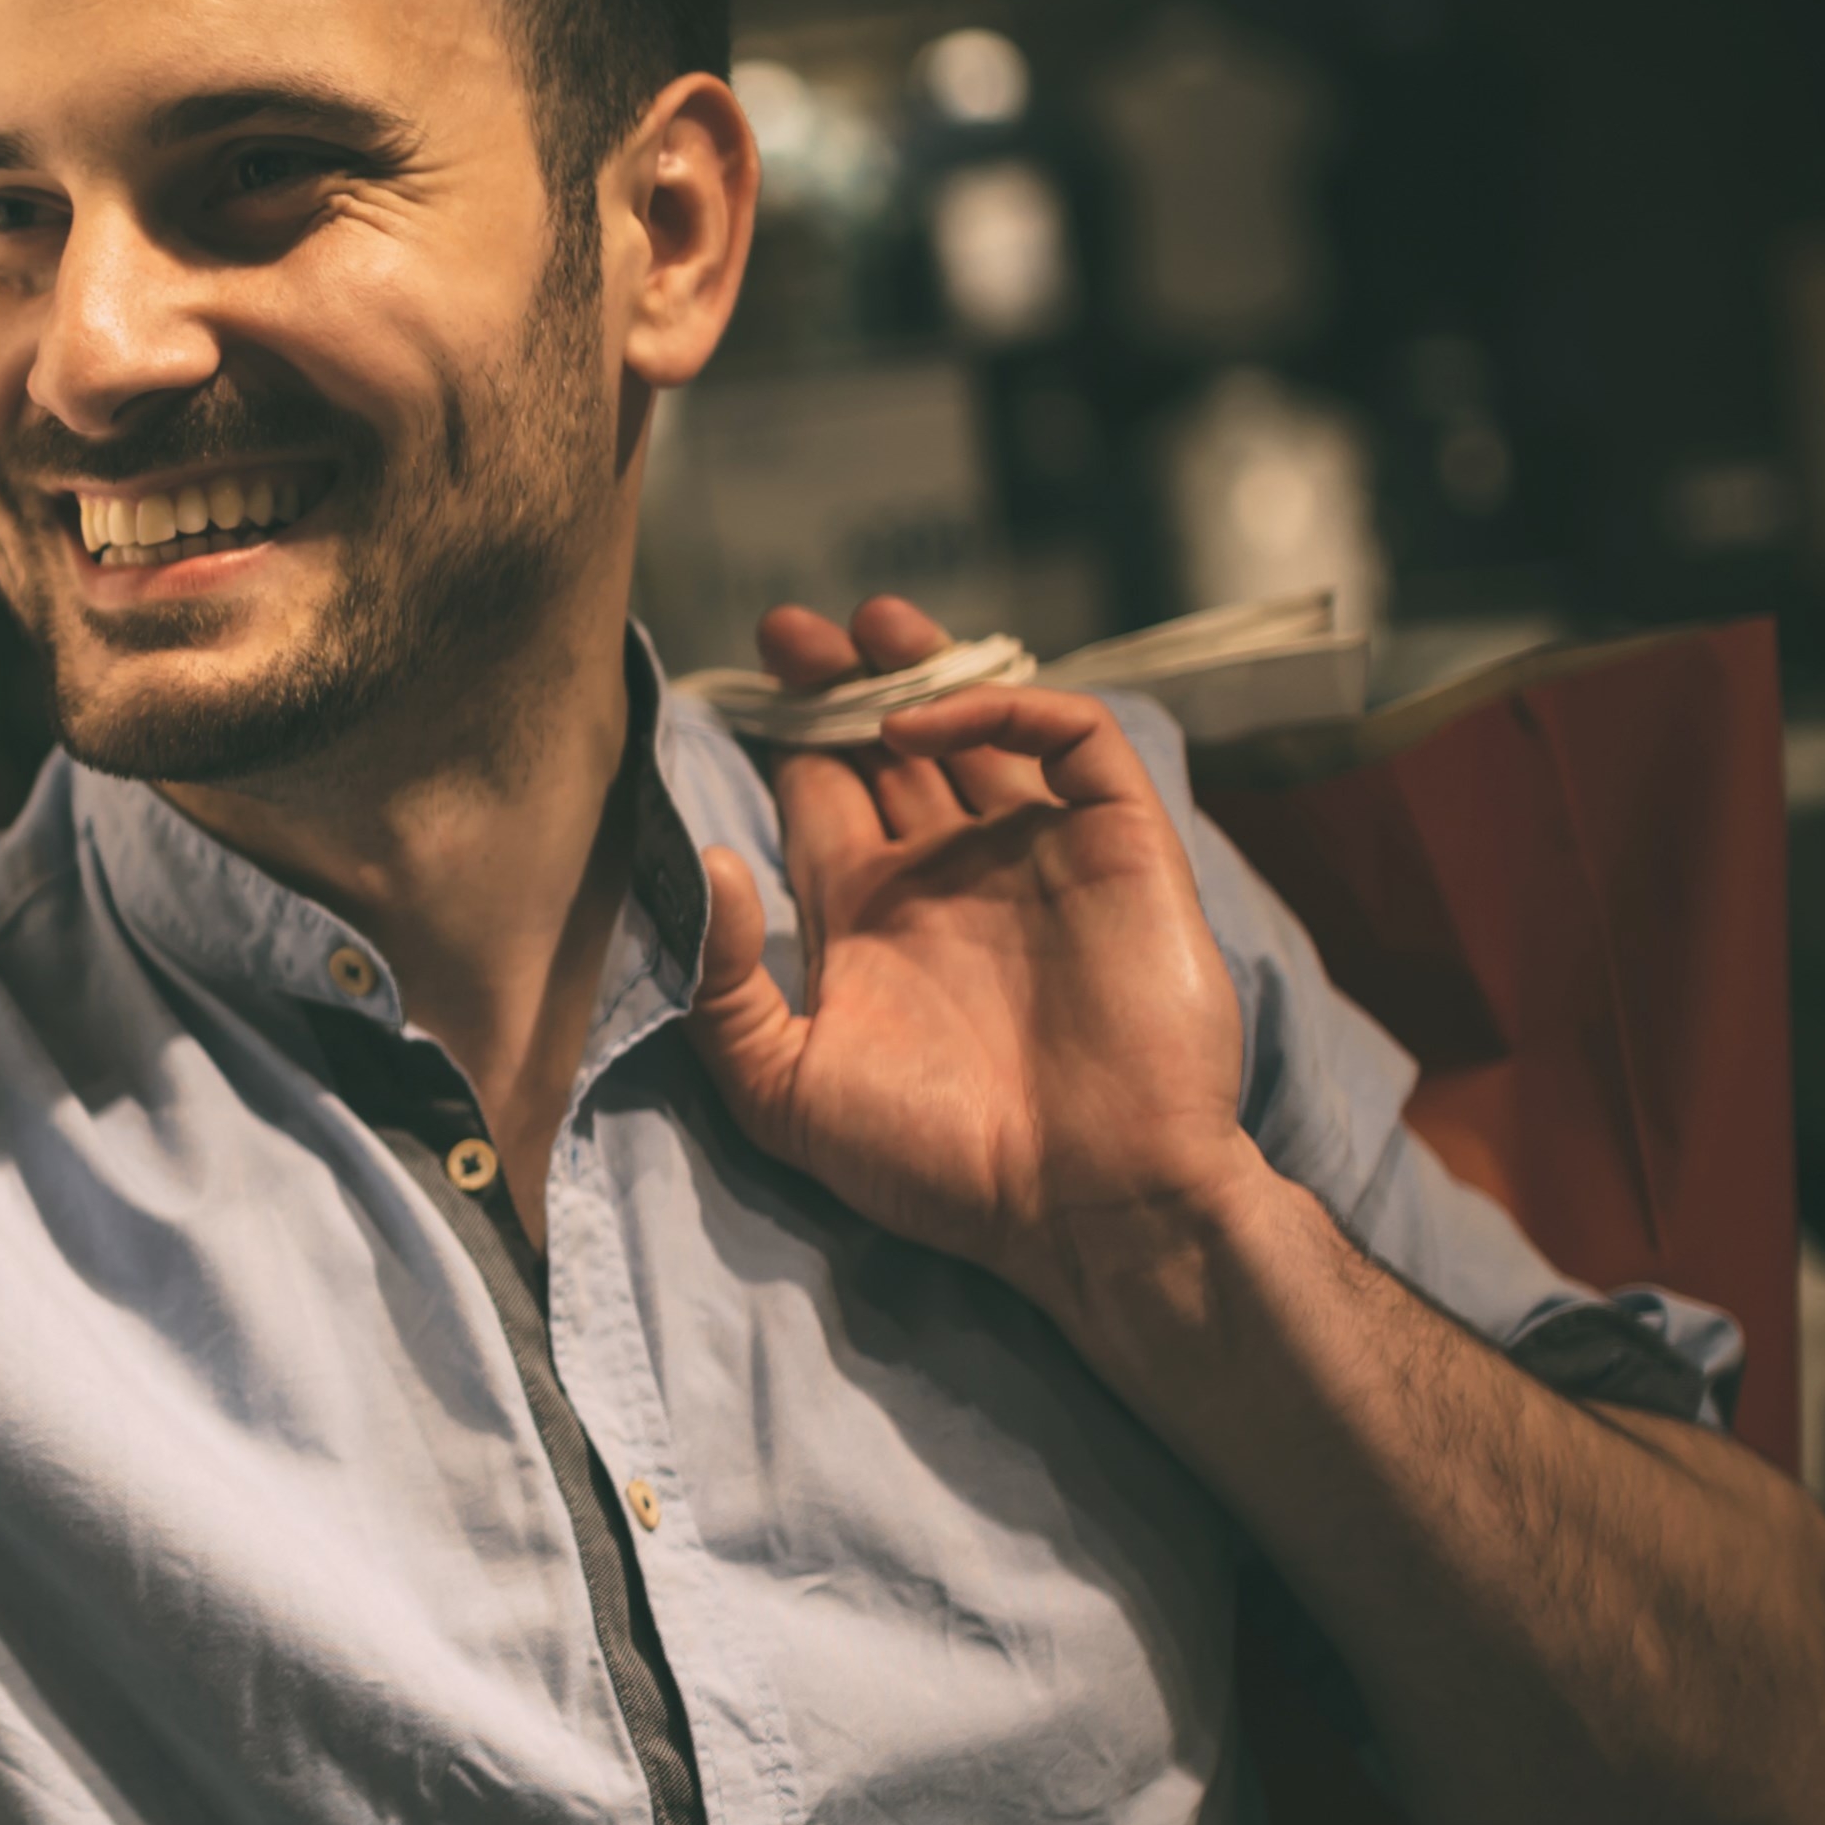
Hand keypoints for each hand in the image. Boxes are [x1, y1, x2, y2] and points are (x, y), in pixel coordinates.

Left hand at [686, 595, 1262, 1320]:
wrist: (1088, 1202)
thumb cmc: (937, 1165)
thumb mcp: (784, 1090)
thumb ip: (722, 985)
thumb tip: (705, 863)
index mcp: (870, 922)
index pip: (820, 797)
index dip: (786, 738)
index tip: (740, 688)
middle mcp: (950, 876)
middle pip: (890, 747)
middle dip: (841, 683)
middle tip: (787, 632)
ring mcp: (1036, 854)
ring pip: (980, 727)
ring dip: (922, 668)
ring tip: (862, 623)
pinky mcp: (1119, 845)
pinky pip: (1074, 742)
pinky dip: (1008, 711)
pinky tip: (924, 726)